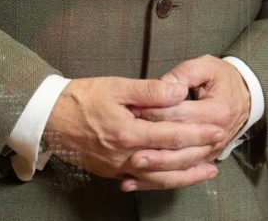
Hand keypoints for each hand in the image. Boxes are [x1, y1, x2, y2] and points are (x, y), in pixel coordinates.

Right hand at [43, 77, 220, 186]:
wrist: (48, 117)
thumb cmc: (82, 98)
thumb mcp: (116, 86)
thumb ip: (149, 91)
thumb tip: (178, 91)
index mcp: (127, 133)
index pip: (171, 136)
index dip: (197, 133)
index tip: (217, 129)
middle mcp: (123, 156)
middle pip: (168, 161)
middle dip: (197, 155)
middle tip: (219, 147)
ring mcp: (116, 167)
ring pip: (156, 178)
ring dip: (184, 175)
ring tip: (206, 171)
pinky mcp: (110, 171)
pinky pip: (141, 181)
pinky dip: (161, 181)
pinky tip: (174, 178)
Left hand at [122, 56, 253, 191]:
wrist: (245, 98)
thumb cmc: (222, 79)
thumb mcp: (207, 67)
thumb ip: (183, 74)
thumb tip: (162, 85)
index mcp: (217, 111)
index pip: (181, 114)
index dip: (156, 112)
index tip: (133, 110)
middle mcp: (217, 136)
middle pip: (180, 144)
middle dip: (152, 145)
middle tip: (127, 143)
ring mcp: (212, 151)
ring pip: (181, 163)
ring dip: (156, 167)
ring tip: (132, 165)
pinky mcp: (205, 160)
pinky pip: (181, 174)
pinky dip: (158, 180)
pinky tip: (136, 182)